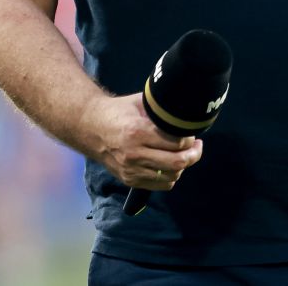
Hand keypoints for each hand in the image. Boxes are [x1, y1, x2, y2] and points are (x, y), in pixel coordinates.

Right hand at [82, 93, 202, 189]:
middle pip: (177, 163)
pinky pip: (160, 185)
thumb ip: (161, 109)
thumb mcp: (140, 102)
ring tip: (184, 155)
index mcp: (138, 132)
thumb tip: (185, 110)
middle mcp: (135, 154)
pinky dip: (170, 177)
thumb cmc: (118, 111)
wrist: (90, 128)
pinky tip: (170, 165)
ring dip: (183, 166)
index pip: (176, 143)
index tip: (192, 134)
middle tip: (197, 146)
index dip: (190, 139)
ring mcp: (131, 170)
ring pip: (171, 176)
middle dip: (194, 155)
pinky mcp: (129, 180)